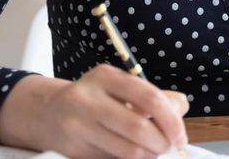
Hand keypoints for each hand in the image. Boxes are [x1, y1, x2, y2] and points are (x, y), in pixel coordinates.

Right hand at [0, 65, 189, 158]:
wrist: (47, 114)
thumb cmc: (94, 99)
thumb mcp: (118, 87)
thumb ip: (151, 95)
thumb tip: (181, 106)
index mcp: (105, 77)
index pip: (149, 97)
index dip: (171, 120)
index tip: (180, 135)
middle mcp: (88, 99)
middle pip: (138, 127)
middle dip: (162, 143)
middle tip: (169, 147)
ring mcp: (77, 126)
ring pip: (127, 151)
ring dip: (149, 156)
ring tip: (154, 152)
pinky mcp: (72, 150)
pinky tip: (135, 156)